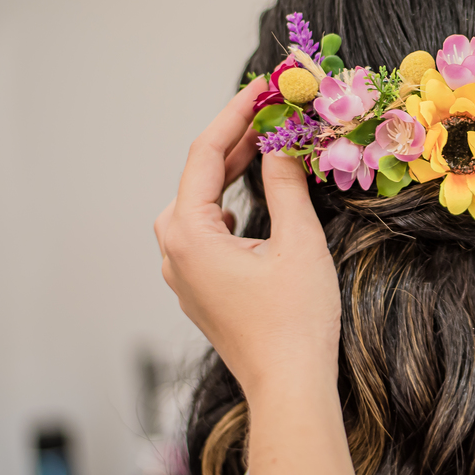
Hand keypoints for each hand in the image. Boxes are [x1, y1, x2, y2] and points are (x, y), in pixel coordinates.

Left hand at [153, 77, 340, 393]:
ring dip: (229, 172)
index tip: (263, 87)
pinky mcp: (200, 289)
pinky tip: (252, 198)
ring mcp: (184, 274)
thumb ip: (285, 184)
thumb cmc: (295, 322)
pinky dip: (228, 205)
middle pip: (197, 177)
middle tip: (271, 110)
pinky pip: (205, 231)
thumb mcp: (298, 242)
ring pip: (198, 204)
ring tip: (264, 144)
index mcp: (190, 234)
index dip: (235, 114)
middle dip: (234, 141)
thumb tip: (282, 143)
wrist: (290, 387)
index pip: (205, 154)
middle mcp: (175, 252)